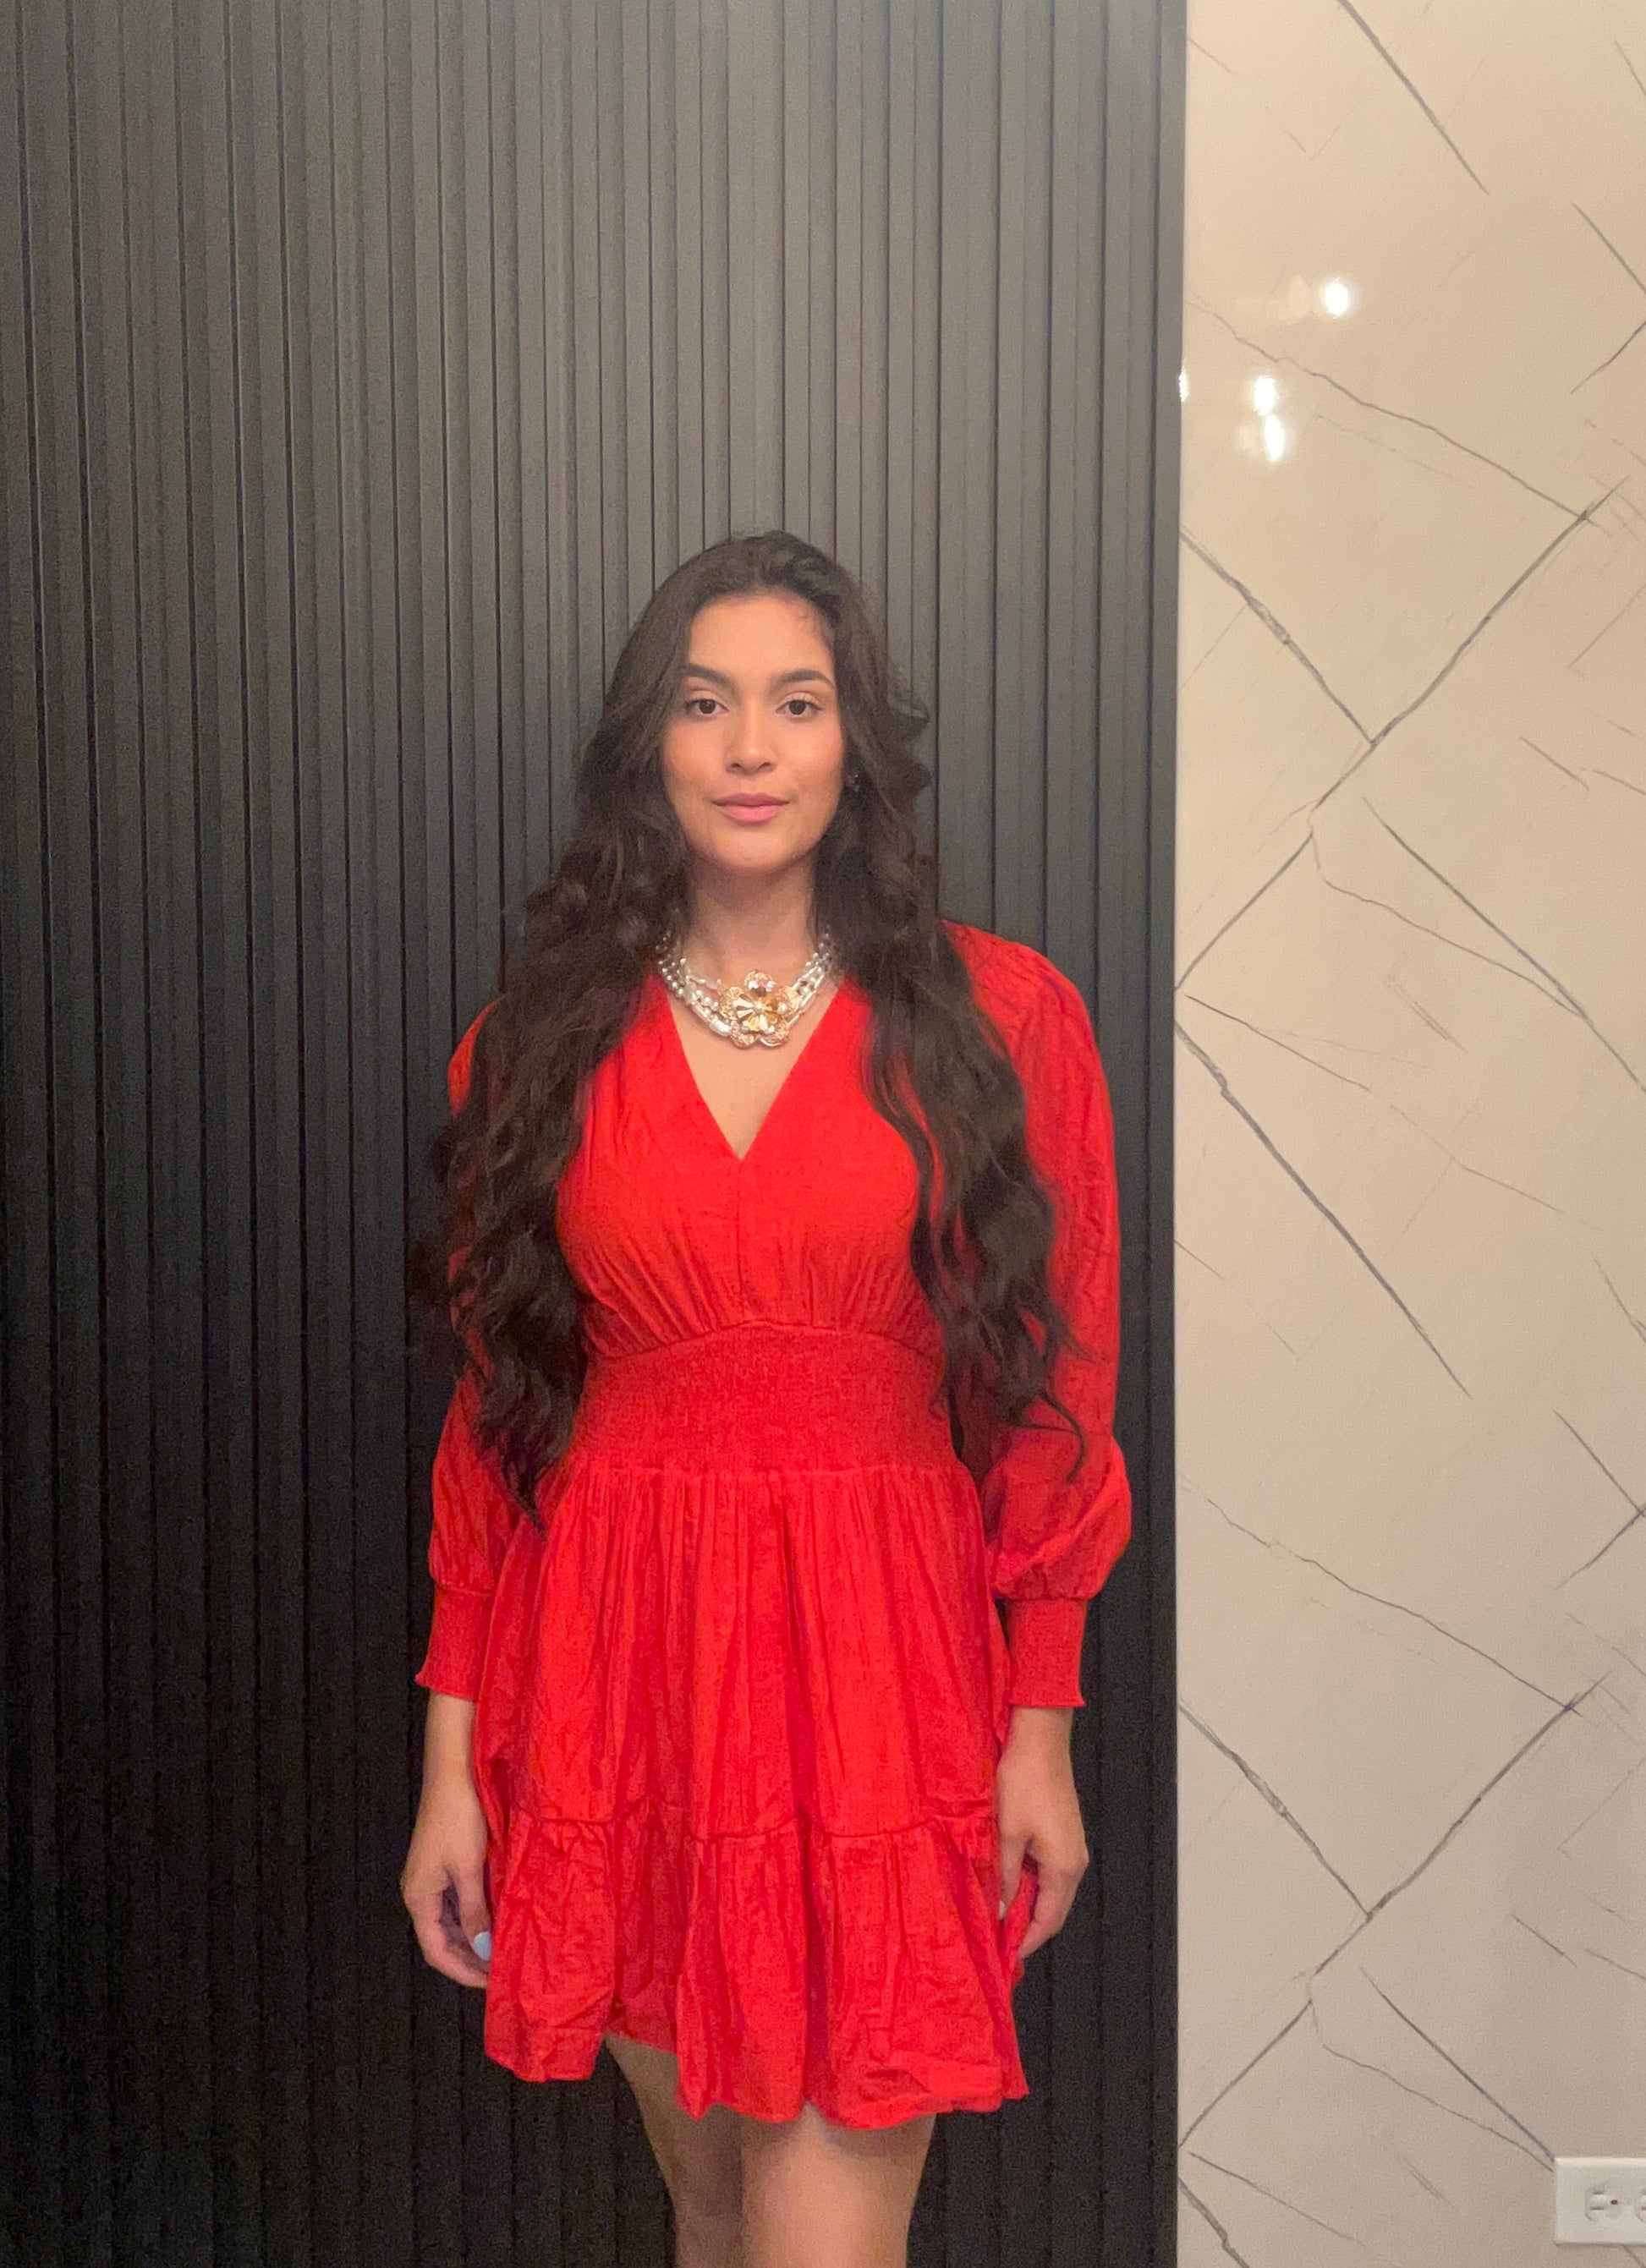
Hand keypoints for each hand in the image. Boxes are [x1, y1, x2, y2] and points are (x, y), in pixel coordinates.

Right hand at [401, 1694, 491, 1988]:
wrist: (454, 1770)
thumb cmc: (459, 1815)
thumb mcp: (468, 1868)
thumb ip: (474, 1912)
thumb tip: (481, 1952)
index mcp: (419, 1896)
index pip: (436, 1952)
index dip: (463, 1972)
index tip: (490, 1985)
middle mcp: (421, 1890)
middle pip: (442, 1940)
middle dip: (470, 1959)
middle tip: (501, 1973)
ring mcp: (433, 1876)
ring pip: (452, 1922)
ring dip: (474, 1939)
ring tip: (503, 1951)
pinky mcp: (445, 1862)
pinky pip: (458, 1901)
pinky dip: (476, 1916)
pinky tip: (496, 1919)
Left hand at [995, 1706, 1088, 1962]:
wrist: (1039, 1740)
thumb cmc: (1023, 1781)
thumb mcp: (1006, 1834)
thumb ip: (1003, 1877)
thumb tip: (1000, 1912)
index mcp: (1064, 1867)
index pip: (1048, 1921)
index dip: (1026, 1941)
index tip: (1004, 1957)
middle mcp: (1075, 1861)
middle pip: (1054, 1910)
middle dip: (1028, 1928)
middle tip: (998, 1942)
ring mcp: (1072, 1847)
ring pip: (1051, 1890)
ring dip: (1027, 1905)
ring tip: (999, 1915)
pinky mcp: (1064, 1833)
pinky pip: (1049, 1872)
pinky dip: (1031, 1884)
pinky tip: (1008, 1882)